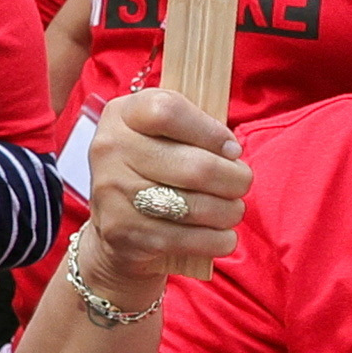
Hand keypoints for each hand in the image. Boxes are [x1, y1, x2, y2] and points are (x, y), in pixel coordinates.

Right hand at [75, 89, 249, 293]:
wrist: (116, 224)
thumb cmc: (154, 168)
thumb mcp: (163, 133)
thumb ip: (194, 127)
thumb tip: (230, 151)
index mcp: (123, 115)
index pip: (168, 112)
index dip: (211, 132)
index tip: (231, 149)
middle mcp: (111, 149)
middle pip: (195, 167)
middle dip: (234, 180)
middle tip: (240, 184)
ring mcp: (114, 192)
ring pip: (196, 206)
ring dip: (228, 212)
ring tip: (231, 210)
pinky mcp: (123, 231)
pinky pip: (189, 239)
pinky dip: (217, 240)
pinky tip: (220, 235)